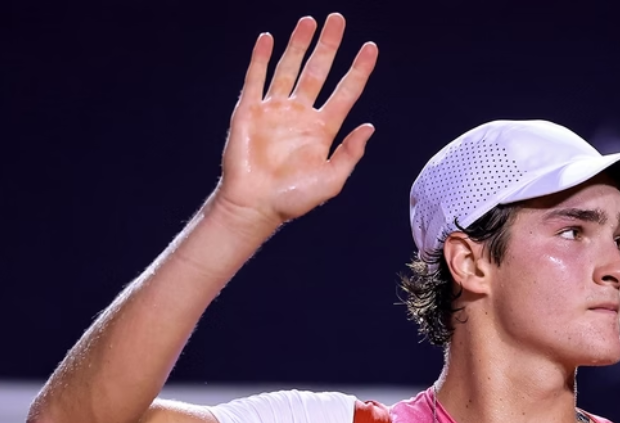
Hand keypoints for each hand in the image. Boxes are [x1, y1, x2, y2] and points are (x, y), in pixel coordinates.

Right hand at [214, 13, 377, 228]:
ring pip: (288, 68)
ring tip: (310, 22)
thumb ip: (350, 153)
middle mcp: (300, 115)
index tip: (370, 48)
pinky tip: (268, 39)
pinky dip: (260, 58)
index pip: (345, 92)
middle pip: (318, 71)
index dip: (358, 70)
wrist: (254, 205)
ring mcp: (274, 110)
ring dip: (298, 44)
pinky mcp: (249, 111)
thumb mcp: (331, 180)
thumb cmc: (292, 199)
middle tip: (338, 20)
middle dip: (328, 45)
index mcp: (322, 130)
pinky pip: (256, 78)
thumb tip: (369, 127)